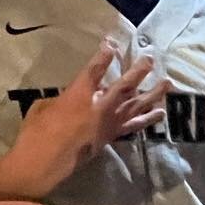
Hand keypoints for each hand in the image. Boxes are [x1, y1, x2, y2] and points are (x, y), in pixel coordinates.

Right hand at [0, 41, 169, 196]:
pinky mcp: (113, 135)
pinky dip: (148, 118)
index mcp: (78, 94)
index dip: (103, 55)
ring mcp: (109, 122)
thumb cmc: (37, 132)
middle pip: (124, 85)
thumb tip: (67, 100)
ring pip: (136, 104)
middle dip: (138, 71)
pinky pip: (135, 125)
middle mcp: (100, 106)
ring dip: (153, 93)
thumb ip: (60, 99)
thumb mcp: (42, 107)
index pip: (94, 70)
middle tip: (150, 59)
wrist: (46, 161)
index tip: (112, 43)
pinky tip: (161, 113)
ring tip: (168, 83)